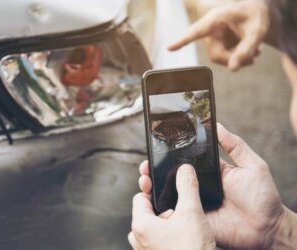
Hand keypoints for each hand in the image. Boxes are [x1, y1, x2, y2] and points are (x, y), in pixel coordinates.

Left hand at [128, 164, 215, 249]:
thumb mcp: (191, 213)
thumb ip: (187, 187)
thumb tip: (185, 170)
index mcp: (140, 225)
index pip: (140, 196)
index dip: (153, 188)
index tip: (161, 183)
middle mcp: (139, 239)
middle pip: (147, 211)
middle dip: (164, 208)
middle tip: (179, 211)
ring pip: (154, 227)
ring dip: (168, 222)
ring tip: (184, 226)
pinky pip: (158, 240)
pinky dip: (170, 235)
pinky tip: (185, 237)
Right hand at [138, 123, 284, 248]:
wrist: (266, 229)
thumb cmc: (263, 197)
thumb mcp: (252, 165)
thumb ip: (234, 145)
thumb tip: (217, 125)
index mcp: (209, 171)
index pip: (185, 160)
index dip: (169, 155)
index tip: (156, 148)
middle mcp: (198, 186)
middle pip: (171, 176)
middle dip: (154, 170)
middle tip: (145, 166)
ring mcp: (195, 203)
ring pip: (169, 194)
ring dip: (154, 187)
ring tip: (144, 179)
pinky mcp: (194, 219)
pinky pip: (176, 213)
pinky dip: (163, 208)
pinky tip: (153, 199)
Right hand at [168, 0, 268, 70]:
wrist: (256, 12)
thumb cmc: (256, 17)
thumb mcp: (257, 32)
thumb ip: (246, 50)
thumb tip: (233, 70)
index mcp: (215, 19)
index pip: (196, 32)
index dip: (183, 41)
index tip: (169, 48)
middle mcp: (209, 28)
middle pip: (215, 54)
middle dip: (233, 59)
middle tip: (253, 59)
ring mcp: (211, 36)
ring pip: (218, 58)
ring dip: (236, 60)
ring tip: (254, 54)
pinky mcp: (215, 43)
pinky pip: (221, 57)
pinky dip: (235, 58)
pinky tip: (249, 53)